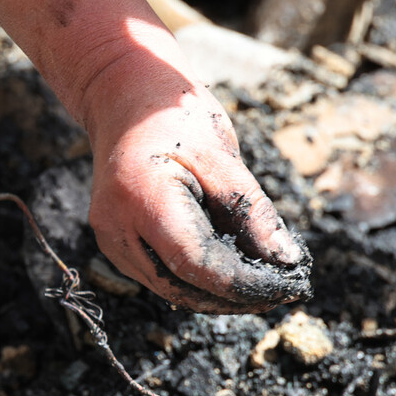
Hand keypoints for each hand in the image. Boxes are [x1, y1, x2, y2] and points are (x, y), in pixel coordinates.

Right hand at [85, 68, 311, 313]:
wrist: (124, 96)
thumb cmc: (175, 116)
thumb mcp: (223, 155)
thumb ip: (252, 211)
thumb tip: (284, 260)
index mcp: (142, 198)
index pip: (197, 263)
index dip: (242, 284)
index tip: (285, 286)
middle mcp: (116, 227)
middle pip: (180, 286)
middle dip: (233, 299)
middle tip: (281, 293)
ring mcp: (110, 239)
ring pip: (169, 289)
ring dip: (217, 296)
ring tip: (262, 287)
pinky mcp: (115, 244)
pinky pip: (160, 276)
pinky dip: (197, 281)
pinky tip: (231, 273)